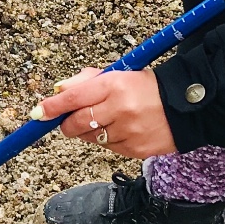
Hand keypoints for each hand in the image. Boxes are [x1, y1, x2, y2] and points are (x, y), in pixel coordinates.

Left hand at [38, 67, 176, 159]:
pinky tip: (121, 130)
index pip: (74, 97)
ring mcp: (129, 132)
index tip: (39, 113)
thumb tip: (57, 92)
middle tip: (71, 119)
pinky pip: (108, 148)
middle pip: (76, 123)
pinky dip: (107, 140)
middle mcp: (120, 109)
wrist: (186, 106)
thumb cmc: (147, 87)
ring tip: (106, 120)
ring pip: (91, 138)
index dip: (53, 107)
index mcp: (115, 84)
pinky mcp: (136, 149)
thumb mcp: (118, 74)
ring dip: (90, 131)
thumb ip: (86, 81)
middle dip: (68, 123)